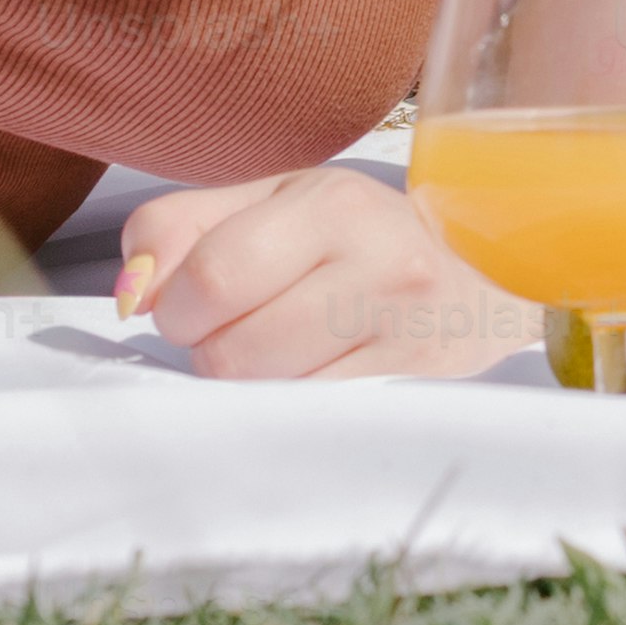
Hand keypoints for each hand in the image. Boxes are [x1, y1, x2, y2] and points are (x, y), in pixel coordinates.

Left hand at [114, 165, 550, 382]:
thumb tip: (130, 294)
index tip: (200, 303)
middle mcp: (378, 262)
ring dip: (254, 385)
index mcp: (331, 203)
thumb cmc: (363, 236)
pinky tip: (321, 373)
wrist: (495, 273)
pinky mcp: (417, 388)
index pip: (207, 279)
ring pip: (267, 398)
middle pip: (229, 355)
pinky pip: (312, 422)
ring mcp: (404, 333)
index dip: (180, 308)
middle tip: (250, 326)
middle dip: (215, 351)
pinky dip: (295, 405)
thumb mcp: (275, 202)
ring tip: (290, 348)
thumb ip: (182, 227)